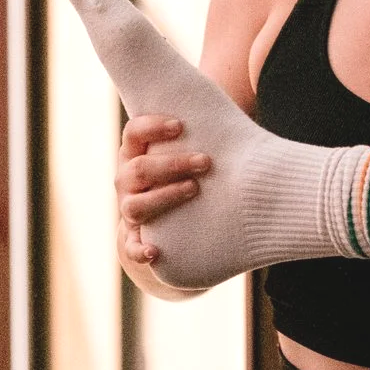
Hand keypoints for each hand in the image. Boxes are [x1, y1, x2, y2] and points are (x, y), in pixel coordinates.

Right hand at [114, 113, 209, 266]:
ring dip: (164, 197)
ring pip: (134, 205)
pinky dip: (141, 250)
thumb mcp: (195, 149)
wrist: (178, 221)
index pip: (133, 133)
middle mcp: (129, 180)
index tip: (180, 126)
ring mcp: (130, 209)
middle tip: (206, 162)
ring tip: (194, 190)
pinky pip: (133, 247)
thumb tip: (240, 116)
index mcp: (139, 153)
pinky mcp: (136, 238)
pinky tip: (156, 253)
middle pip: (137, 168)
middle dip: (172, 164)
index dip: (152, 127)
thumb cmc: (194, 173)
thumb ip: (207, 133)